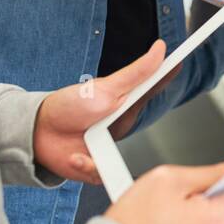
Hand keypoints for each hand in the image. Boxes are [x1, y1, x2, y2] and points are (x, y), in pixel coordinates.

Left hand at [33, 40, 178, 183]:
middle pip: (144, 130)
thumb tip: (160, 48)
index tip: (185, 59)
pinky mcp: (98, 168)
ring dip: (102, 156)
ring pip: (126, 160)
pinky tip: (75, 157)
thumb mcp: (106, 89)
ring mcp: (111, 147)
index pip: (154, 89)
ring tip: (82, 150)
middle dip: (128, 137)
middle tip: (111, 131)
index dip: (170, 76)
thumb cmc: (70, 106)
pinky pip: (105, 175)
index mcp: (128, 104)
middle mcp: (122, 125)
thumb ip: (137, 72)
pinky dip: (88, 166)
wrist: (38, 133)